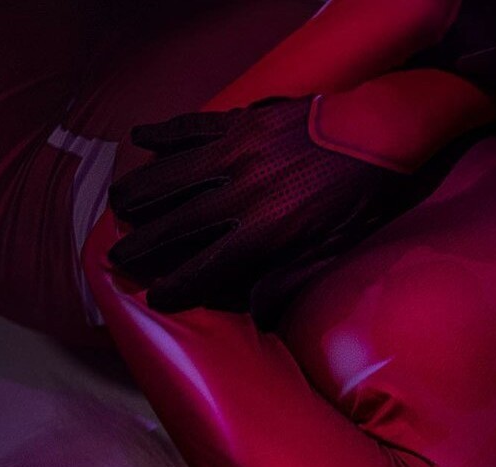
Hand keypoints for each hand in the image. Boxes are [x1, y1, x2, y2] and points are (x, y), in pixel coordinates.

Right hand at [107, 96, 411, 313]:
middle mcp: (243, 192)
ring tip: (117, 205)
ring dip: (141, 191)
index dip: (179, 284)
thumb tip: (257, 314)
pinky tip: (140, 138)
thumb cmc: (359, 199)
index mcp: (267, 231)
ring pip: (174, 174)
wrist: (378, 134)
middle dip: (145, 242)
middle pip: (180, 222)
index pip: (209, 265)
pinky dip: (164, 133)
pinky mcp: (242, 122)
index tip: (156, 297)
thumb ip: (290, 278)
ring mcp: (238, 152)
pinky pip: (192, 127)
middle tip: (119, 256)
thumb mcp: (332, 248)